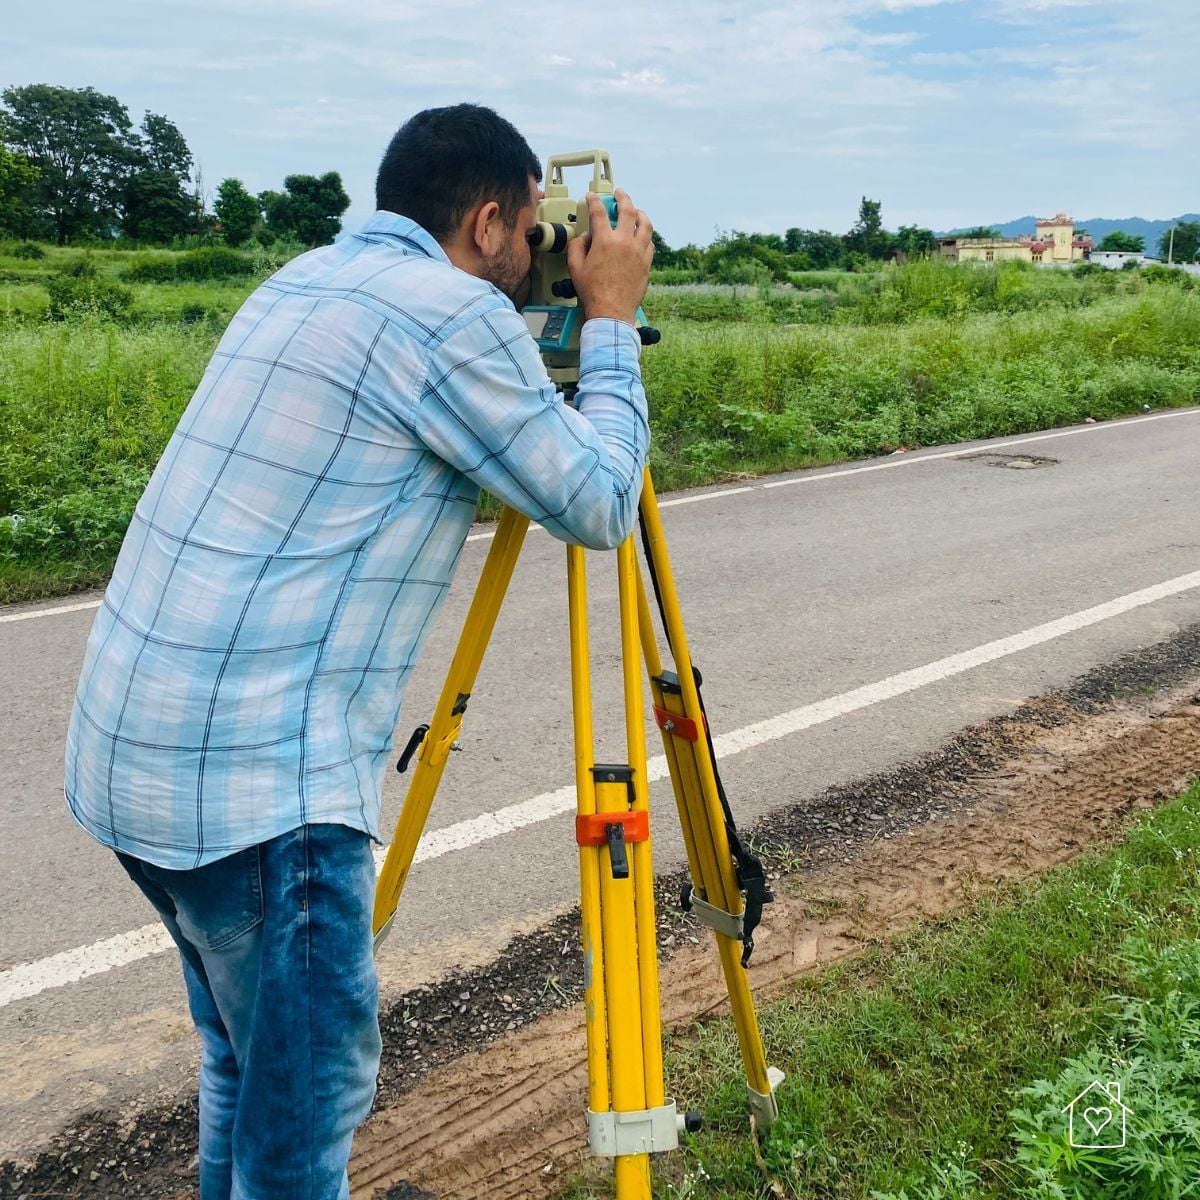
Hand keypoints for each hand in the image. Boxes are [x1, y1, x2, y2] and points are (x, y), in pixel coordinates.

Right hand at [566, 188, 653, 325]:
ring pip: (645, 224)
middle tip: (619, 194)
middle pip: (627, 210)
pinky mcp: (646, 263)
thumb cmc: (594, 293)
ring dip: (640, 213)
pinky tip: (641, 236)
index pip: (599, 212)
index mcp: (605, 241)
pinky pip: (650, 243)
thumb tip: (584, 238)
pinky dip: (645, 235)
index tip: (592, 197)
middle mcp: (624, 242)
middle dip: (623, 197)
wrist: (611, 312)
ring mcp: (638, 252)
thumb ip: (577, 247)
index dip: (594, 201)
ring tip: (636, 211)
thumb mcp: (575, 268)